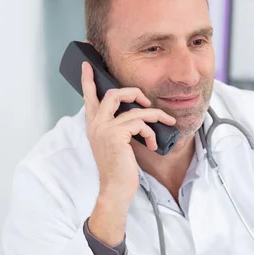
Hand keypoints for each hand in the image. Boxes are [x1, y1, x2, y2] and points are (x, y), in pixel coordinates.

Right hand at [81, 61, 175, 208]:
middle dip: (134, 93)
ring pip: (134, 110)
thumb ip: (119, 129)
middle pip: (113, 94)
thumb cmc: (119, 170)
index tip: (86, 65)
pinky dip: (151, 133)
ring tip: (166, 124)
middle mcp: (95, 125)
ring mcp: (104, 129)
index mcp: (93, 126)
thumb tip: (137, 117)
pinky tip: (152, 145)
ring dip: (155, 116)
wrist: (115, 189)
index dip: (87, 80)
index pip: (88, 98)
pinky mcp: (116, 134)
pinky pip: (140, 123)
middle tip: (146, 102)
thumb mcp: (116, 145)